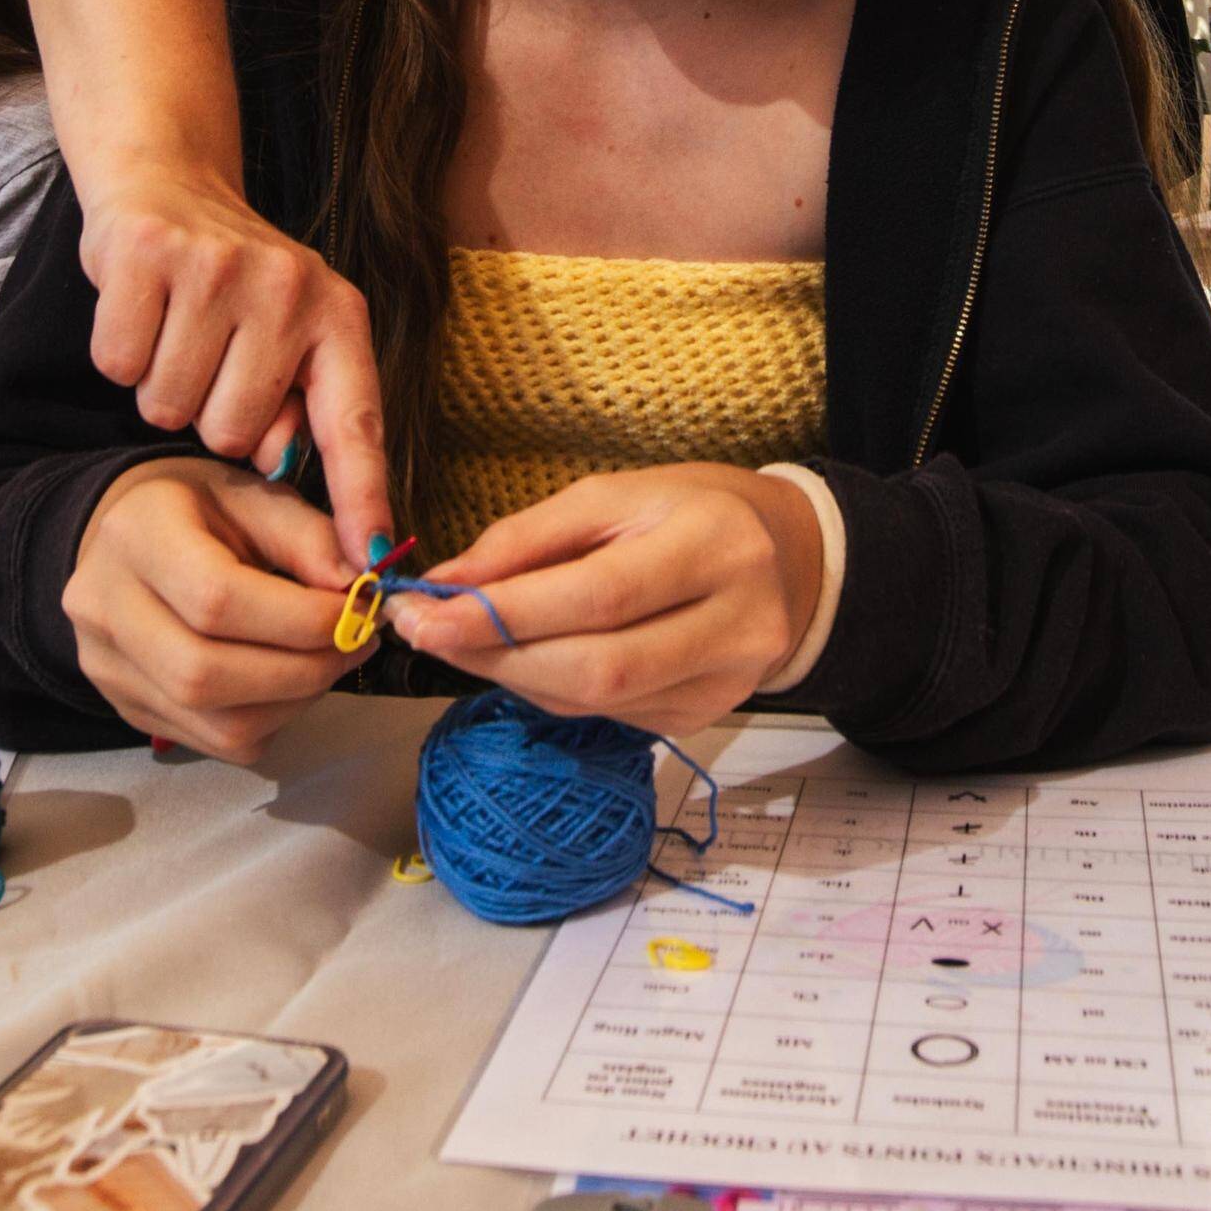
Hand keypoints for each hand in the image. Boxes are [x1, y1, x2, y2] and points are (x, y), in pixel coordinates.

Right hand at [63, 460, 362, 759]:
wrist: (128, 540)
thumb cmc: (200, 511)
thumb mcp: (256, 497)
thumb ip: (309, 539)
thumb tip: (360, 595)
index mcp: (135, 535)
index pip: (216, 599)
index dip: (301, 619)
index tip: (361, 612)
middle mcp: (103, 607)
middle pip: (206, 673)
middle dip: (303, 669)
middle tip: (356, 644)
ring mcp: (106, 668)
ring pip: (215, 723)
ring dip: (294, 702)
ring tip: (328, 661)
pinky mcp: (127, 709)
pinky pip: (215, 742)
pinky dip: (270, 721)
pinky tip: (287, 682)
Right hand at [77, 167, 392, 560]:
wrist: (168, 183)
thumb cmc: (234, 285)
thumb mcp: (290, 338)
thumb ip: (301, 409)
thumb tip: (279, 464)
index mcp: (338, 317)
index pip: (355, 422)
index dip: (362, 496)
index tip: (371, 559)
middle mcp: (288, 287)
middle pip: (234, 434)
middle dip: (210, 415)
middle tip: (211, 357)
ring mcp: (218, 267)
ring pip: (171, 406)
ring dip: (163, 386)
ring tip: (178, 332)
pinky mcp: (148, 254)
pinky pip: (119, 366)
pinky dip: (120, 354)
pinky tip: (142, 313)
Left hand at [394, 466, 826, 741]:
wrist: (785, 556)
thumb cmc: (691, 511)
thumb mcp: (614, 494)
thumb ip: (529, 538)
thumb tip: (449, 583)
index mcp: (716, 545)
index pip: (599, 595)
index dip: (503, 613)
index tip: (424, 612)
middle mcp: (736, 623)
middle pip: (597, 667)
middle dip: (496, 656)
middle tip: (426, 633)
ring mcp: (727, 682)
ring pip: (596, 702)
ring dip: (512, 676)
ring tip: (462, 641)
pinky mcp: (706, 716)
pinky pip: (608, 715)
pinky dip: (549, 689)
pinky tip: (524, 658)